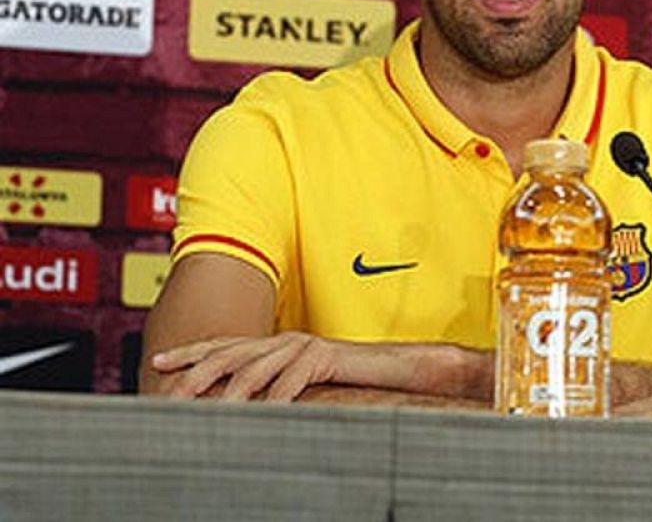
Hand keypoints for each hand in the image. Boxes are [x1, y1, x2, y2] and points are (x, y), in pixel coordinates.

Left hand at [149, 333, 362, 401]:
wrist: (389, 368)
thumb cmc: (343, 381)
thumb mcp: (299, 384)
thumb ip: (270, 390)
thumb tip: (239, 412)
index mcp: (272, 344)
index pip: (223, 345)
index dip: (190, 352)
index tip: (159, 361)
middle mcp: (282, 340)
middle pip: (229, 354)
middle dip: (195, 373)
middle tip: (171, 394)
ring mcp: (302, 346)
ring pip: (255, 368)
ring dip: (230, 394)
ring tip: (211, 415)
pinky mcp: (323, 356)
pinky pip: (292, 380)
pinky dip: (274, 399)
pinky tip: (262, 414)